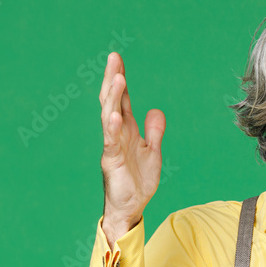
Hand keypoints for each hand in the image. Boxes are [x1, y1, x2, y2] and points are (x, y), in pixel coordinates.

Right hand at [99, 52, 165, 241]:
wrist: (131, 208)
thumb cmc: (138, 181)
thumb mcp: (152, 152)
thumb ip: (154, 131)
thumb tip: (156, 109)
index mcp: (126, 131)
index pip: (121, 100)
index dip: (120, 80)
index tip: (118, 60)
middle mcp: (117, 135)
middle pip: (112, 102)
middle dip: (113, 80)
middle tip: (114, 58)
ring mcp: (113, 147)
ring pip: (109, 117)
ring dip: (113, 98)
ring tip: (117, 78)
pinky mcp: (112, 162)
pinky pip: (111, 142)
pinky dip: (113, 127)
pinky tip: (114, 114)